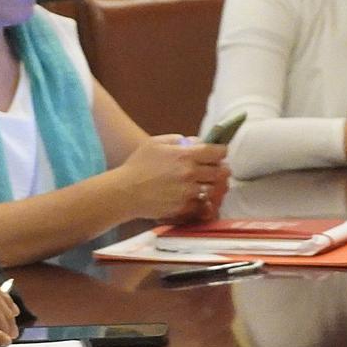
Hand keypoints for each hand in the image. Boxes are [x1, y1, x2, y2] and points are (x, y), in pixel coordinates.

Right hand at [115, 135, 229, 222]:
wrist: (124, 193)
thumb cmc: (137, 166)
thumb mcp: (154, 144)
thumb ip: (178, 140)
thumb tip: (196, 143)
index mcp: (186, 155)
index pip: (219, 152)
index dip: (220, 152)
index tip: (217, 154)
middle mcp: (190, 173)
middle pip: (221, 172)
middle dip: (219, 169)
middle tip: (212, 170)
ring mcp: (188, 192)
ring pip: (215, 189)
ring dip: (212, 186)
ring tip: (203, 184)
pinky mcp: (184, 207)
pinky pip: (203, 203)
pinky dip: (201, 200)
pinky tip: (193, 196)